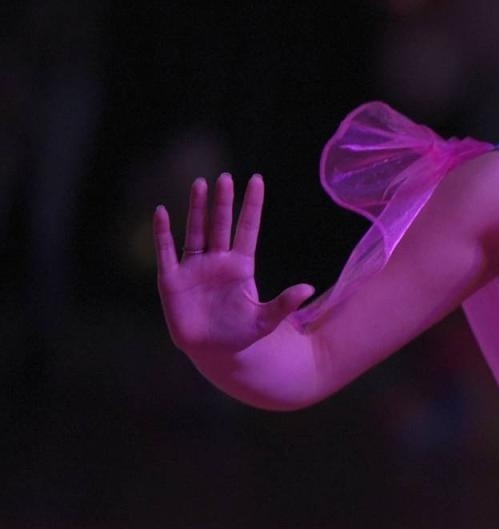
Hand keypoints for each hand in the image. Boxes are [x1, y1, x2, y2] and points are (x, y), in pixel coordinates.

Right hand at [152, 173, 315, 358]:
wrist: (213, 351)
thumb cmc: (241, 333)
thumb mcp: (265, 320)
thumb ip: (284, 304)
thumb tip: (308, 289)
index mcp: (241, 266)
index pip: (248, 228)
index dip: (252, 205)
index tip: (257, 180)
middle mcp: (217, 261)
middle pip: (221, 225)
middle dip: (223, 202)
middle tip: (225, 177)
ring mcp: (194, 268)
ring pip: (196, 231)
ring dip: (196, 209)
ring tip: (200, 184)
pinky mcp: (172, 280)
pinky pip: (167, 251)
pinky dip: (162, 233)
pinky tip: (161, 212)